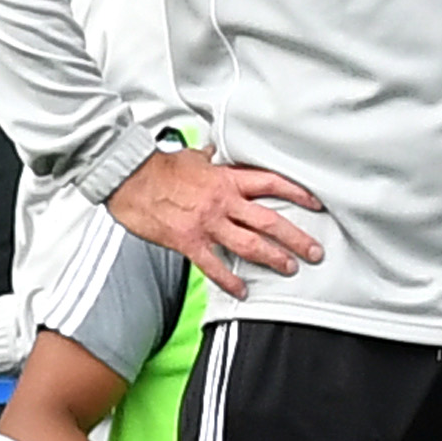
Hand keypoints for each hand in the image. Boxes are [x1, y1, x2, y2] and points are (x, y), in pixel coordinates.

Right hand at [108, 146, 322, 300]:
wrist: (126, 176)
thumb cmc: (156, 167)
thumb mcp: (190, 156)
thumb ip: (207, 158)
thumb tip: (215, 150)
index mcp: (226, 179)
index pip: (271, 183)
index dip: (297, 194)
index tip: (315, 204)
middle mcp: (223, 201)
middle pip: (269, 221)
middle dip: (296, 238)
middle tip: (315, 251)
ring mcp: (207, 223)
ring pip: (250, 244)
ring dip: (273, 258)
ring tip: (290, 269)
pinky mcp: (188, 241)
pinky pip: (214, 265)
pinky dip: (230, 280)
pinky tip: (243, 290)